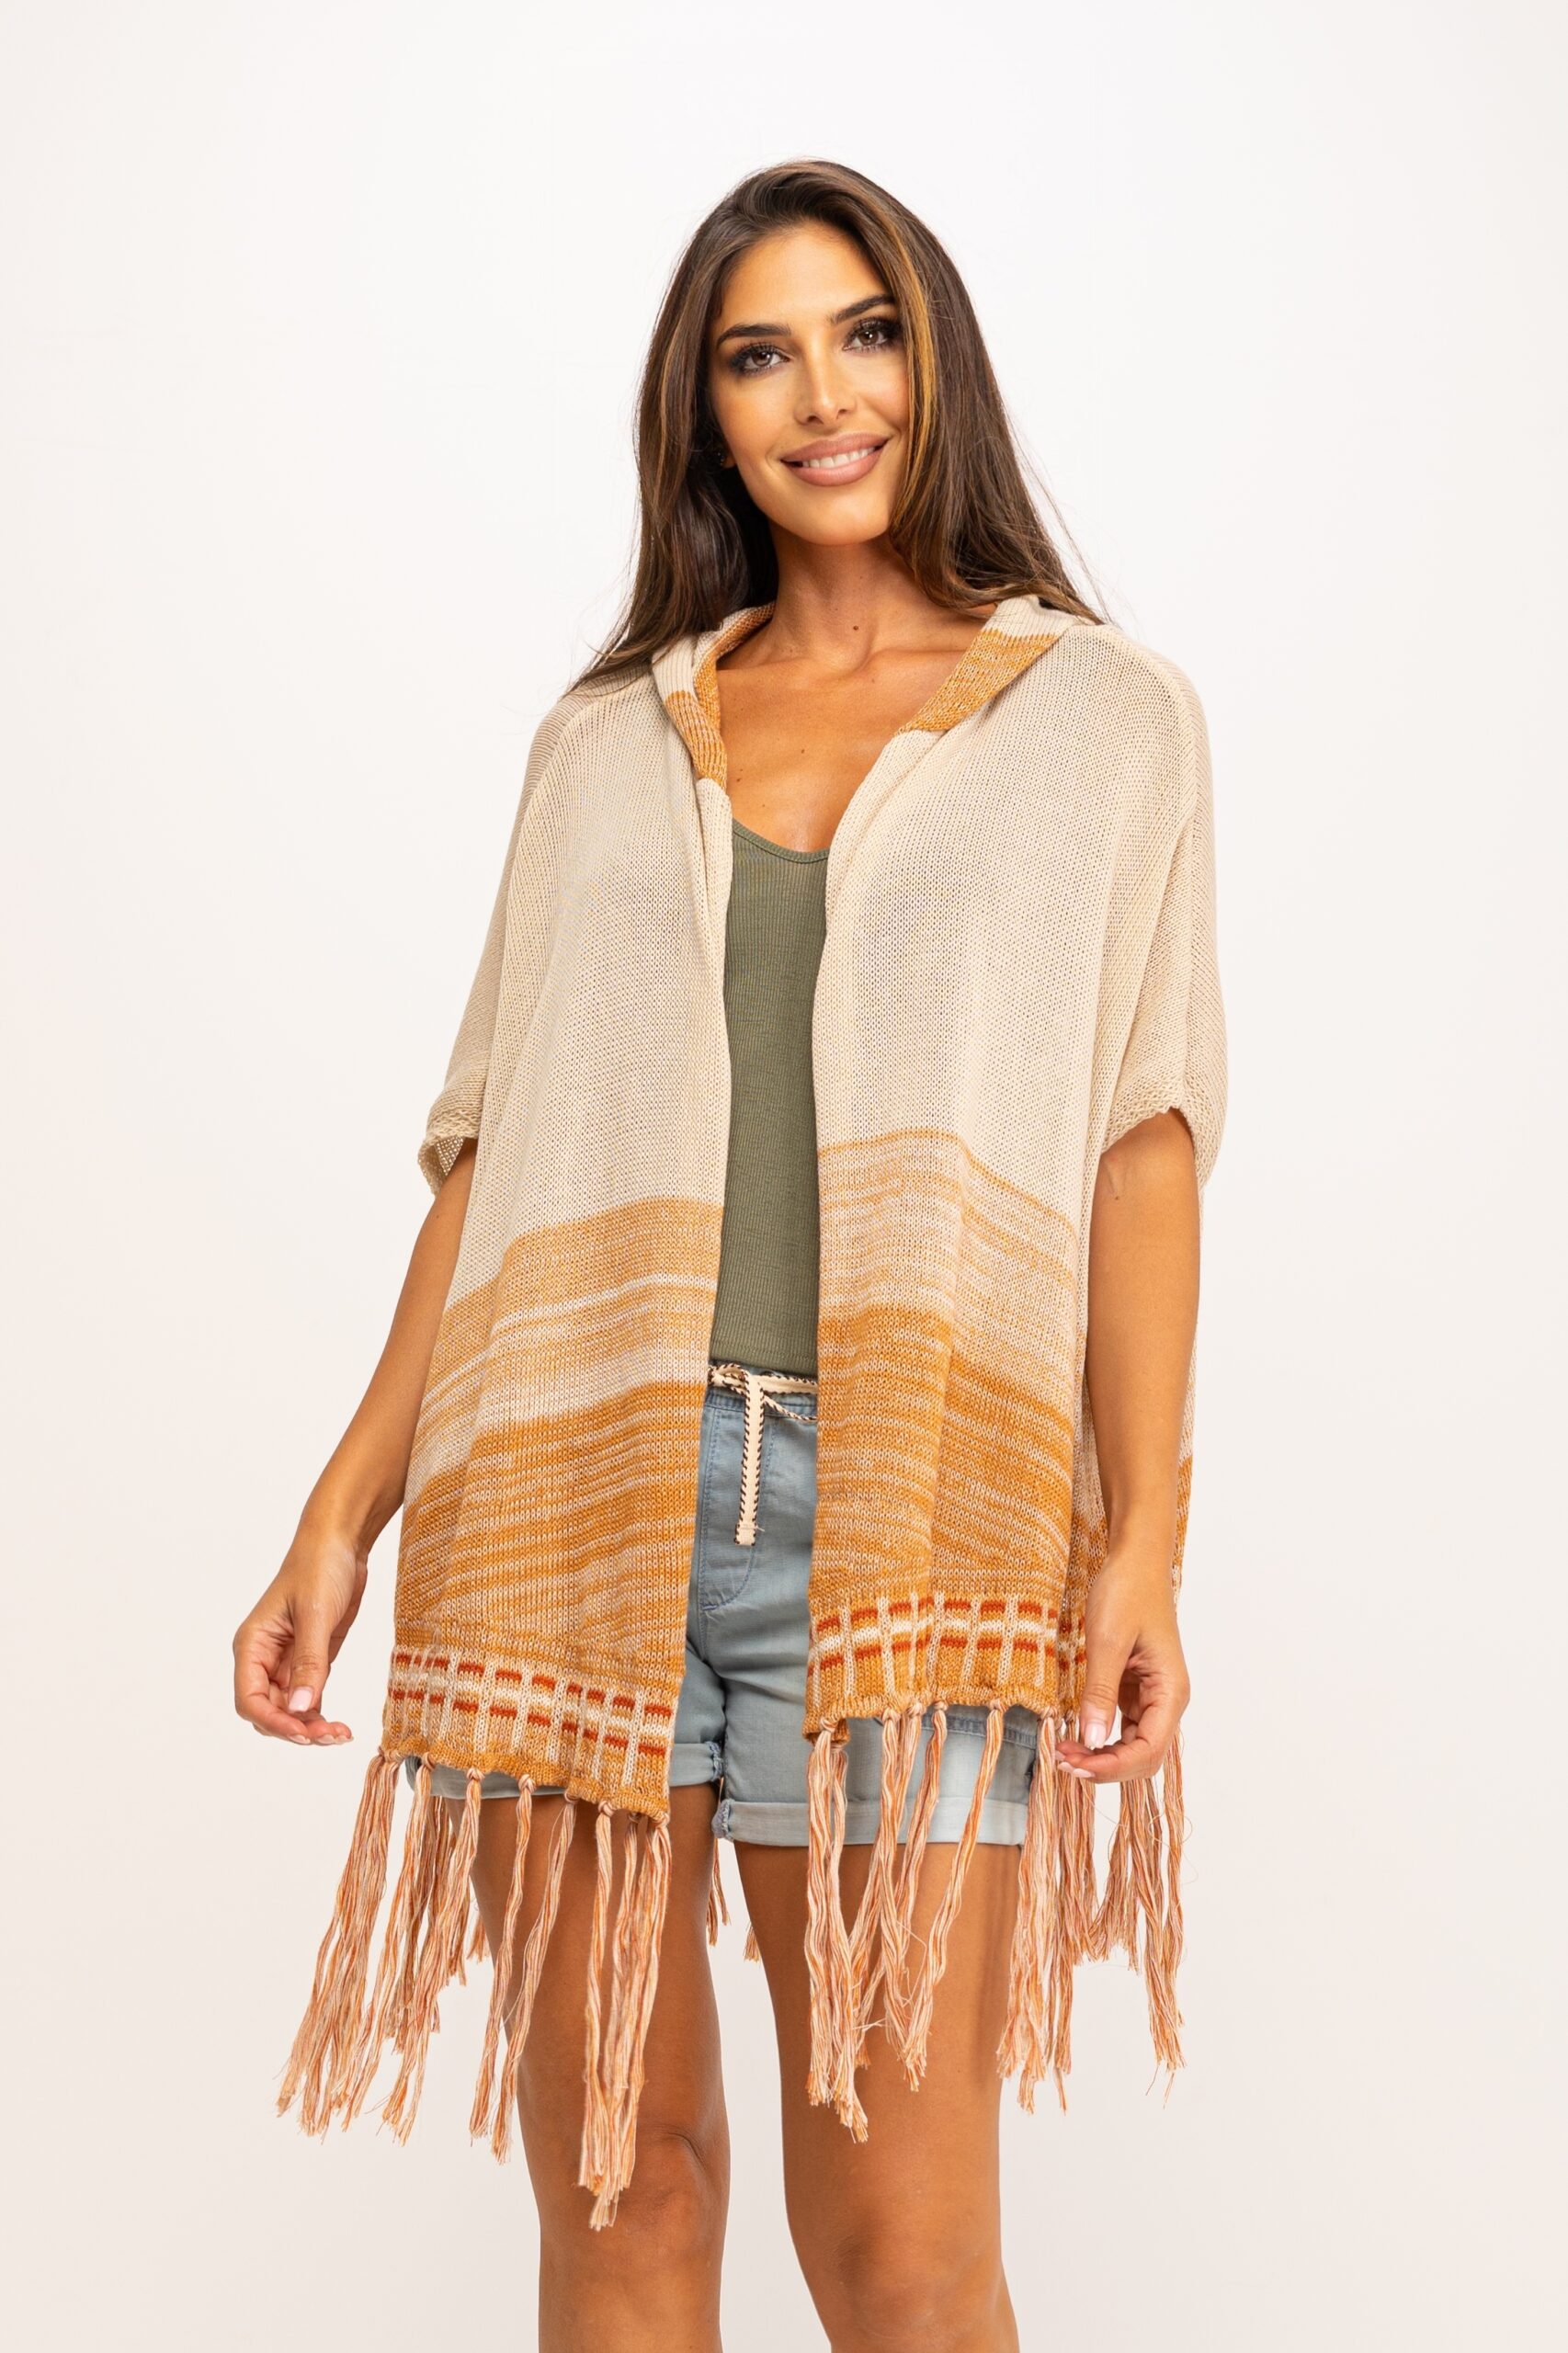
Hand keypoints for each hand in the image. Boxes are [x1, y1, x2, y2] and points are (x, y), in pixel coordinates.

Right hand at [232, 1518, 366, 1746]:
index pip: (249, 1699)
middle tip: (331, 1736)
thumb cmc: (319, 1567)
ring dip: (311, 1727)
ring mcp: (287, 1662)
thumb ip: (309, 1662)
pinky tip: (340, 1726)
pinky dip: (320, 1715)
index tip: (304, 1733)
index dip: (274, 1722)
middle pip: (269, 1711)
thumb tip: (302, 1709)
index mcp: (252, 1645)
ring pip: (290, 1711)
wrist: (341, 1543)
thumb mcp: (315, 1614)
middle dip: (295, 1729)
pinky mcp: (310, 1660)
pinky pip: (309, 1698)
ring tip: (341, 1735)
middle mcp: (264, 1658)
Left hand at [1054, 1547, 1188, 1783]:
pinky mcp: (1135, 1689)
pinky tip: (1074, 1737)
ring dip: (1100, 1756)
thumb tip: (1090, 1738)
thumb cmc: (1127, 1591)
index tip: (1076, 1765)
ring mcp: (1152, 1696)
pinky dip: (1099, 1737)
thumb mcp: (1107, 1641)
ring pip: (1132, 1745)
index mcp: (1171, 1691)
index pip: (1149, 1751)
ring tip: (1063, 1753)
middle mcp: (1167, 1700)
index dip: (1113, 1767)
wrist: (1134, 1560)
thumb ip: (1100, 1691)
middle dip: (1105, 1767)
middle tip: (1062, 1762)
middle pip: (1143, 1756)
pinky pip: (1121, 1726)